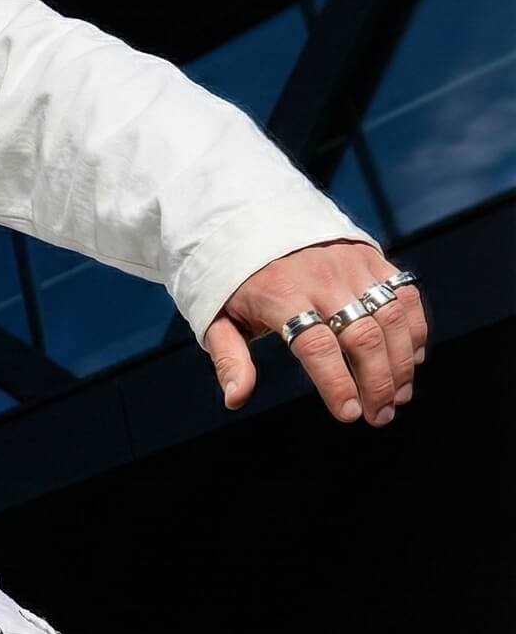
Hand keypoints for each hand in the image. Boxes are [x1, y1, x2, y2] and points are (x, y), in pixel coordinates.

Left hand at [203, 238, 426, 424]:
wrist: (255, 218)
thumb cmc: (238, 279)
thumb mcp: (218, 317)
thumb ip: (230, 359)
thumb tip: (235, 399)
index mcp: (281, 295)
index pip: (316, 345)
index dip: (336, 382)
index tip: (348, 414)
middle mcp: (322, 278)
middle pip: (362, 335)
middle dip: (377, 381)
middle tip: (380, 415)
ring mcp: (351, 264)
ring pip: (390, 317)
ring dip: (401, 361)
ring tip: (398, 396)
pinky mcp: (371, 256)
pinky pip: (404, 294)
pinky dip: (414, 328)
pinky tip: (412, 359)